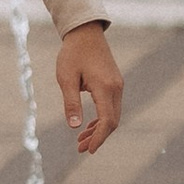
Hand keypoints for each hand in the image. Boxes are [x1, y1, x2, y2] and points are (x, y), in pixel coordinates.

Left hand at [57, 23, 122, 154]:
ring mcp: (117, 85)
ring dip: (99, 129)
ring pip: (113, 115)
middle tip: (81, 149)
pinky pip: (111, 107)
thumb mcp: (66, 78)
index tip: (89, 150)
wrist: (85, 33)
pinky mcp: (114, 84)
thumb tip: (74, 126)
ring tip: (81, 141)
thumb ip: (71, 102)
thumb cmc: (73, 54)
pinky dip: (101, 119)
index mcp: (105, 87)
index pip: (107, 120)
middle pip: (112, 121)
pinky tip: (88, 126)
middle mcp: (116, 88)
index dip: (99, 138)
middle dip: (98, 137)